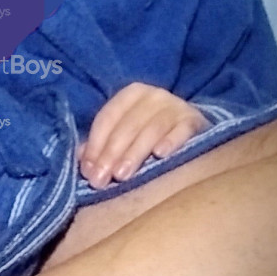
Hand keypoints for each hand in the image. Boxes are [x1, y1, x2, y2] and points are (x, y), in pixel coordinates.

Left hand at [77, 83, 210, 188]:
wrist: (193, 127)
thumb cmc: (151, 132)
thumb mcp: (126, 133)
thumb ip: (103, 145)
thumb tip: (82, 162)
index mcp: (131, 95)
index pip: (107, 118)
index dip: (95, 145)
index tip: (88, 172)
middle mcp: (153, 96)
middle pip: (127, 125)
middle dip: (111, 154)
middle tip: (101, 180)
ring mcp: (175, 105)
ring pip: (151, 129)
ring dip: (134, 153)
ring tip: (122, 176)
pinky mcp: (194, 119)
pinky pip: (181, 130)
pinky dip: (171, 141)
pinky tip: (160, 155)